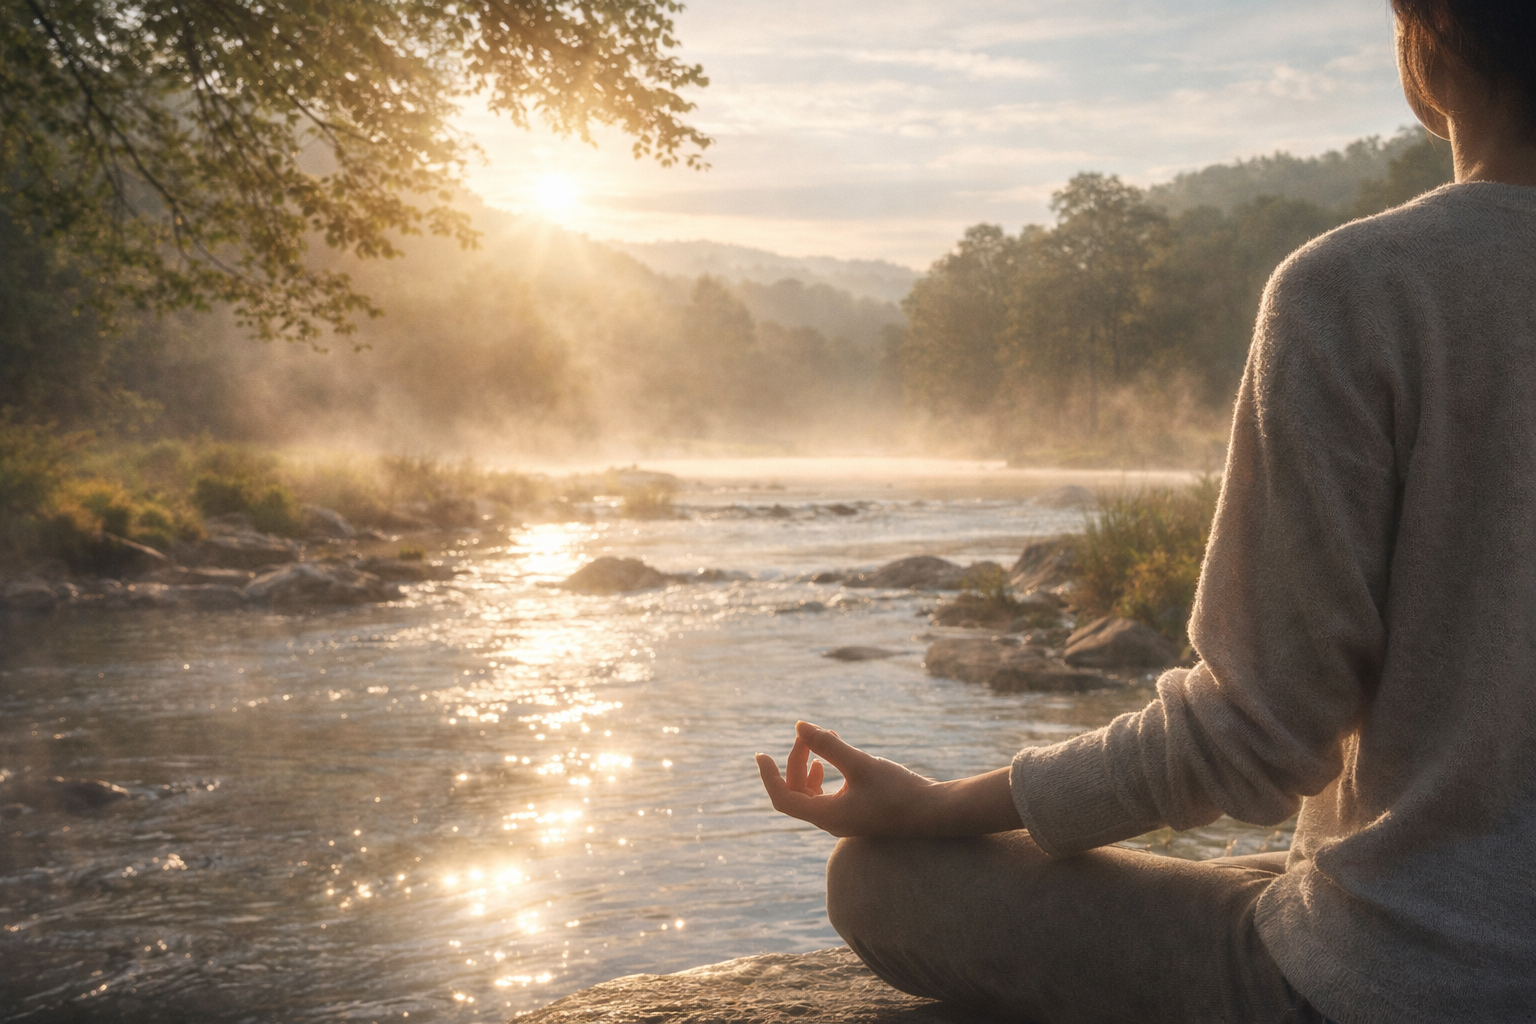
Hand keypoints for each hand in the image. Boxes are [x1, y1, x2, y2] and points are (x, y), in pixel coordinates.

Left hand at [755, 721, 1022, 837]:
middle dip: (796, 760)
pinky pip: (828, 796)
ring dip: (808, 767)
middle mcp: (832, 823)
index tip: (761, 754)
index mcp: (827, 816)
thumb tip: (799, 726)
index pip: (783, 799)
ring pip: (812, 795)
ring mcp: (845, 821)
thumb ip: (829, 745)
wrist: (938, 814)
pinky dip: (824, 775)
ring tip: (820, 740)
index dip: (768, 776)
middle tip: (806, 733)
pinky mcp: (859, 815)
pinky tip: (834, 757)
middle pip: (797, 793)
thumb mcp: (862, 764)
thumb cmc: (900, 791)